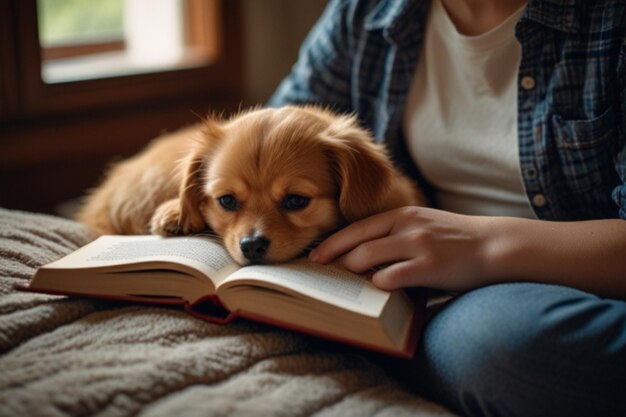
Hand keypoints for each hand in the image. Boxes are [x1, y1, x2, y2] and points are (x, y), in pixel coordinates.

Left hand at [309, 207, 492, 290]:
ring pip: (367, 257)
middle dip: (334, 258)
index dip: (333, 242)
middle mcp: (406, 226)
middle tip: (321, 272)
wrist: (493, 244)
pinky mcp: (429, 266)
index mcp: (402, 216)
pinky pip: (390, 277)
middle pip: (355, 242)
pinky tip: (379, 290)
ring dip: (353, 272)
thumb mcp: (423, 225)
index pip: (357, 228)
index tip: (316, 255)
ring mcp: (417, 244)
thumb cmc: (455, 239)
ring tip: (347, 284)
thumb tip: (363, 257)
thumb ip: (396, 235)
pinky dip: (379, 285)